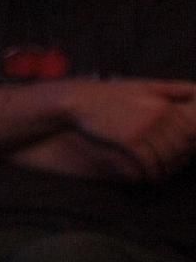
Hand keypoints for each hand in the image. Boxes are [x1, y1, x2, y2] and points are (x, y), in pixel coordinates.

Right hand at [66, 79, 195, 179]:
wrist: (77, 100)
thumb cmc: (109, 94)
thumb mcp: (141, 85)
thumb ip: (170, 89)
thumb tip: (195, 91)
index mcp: (164, 104)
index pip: (190, 130)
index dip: (190, 145)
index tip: (184, 153)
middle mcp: (158, 115)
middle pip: (180, 145)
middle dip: (179, 158)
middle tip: (173, 166)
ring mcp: (144, 128)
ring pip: (167, 156)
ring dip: (166, 168)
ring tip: (162, 173)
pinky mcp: (130, 140)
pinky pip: (149, 162)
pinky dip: (151, 172)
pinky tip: (149, 176)